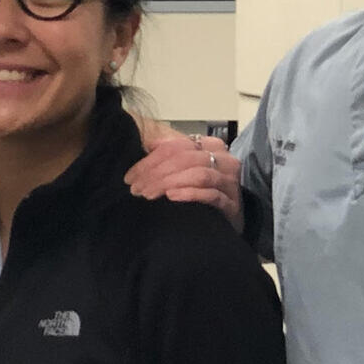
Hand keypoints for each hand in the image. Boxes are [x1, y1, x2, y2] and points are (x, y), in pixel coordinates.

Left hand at [126, 132, 242, 231]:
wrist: (230, 220)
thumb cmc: (204, 191)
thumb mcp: (187, 168)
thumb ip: (171, 154)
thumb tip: (148, 144)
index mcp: (212, 146)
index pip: (177, 146)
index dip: (150, 160)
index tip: (131, 176)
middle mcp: (224, 160)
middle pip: (186, 159)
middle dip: (156, 173)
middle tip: (136, 188)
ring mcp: (230, 182)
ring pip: (198, 174)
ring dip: (168, 183)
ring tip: (148, 194)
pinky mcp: (232, 204)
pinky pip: (211, 194)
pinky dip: (189, 193)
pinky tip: (171, 196)